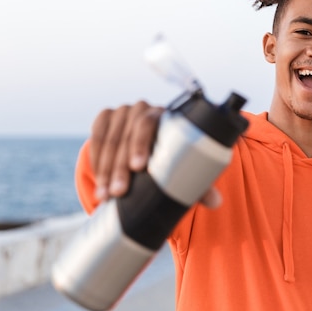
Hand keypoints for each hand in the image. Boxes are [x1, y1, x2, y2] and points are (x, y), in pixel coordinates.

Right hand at [88, 100, 220, 207]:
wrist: (151, 142)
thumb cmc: (173, 154)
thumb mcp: (184, 165)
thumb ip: (199, 181)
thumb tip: (216, 202)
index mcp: (165, 114)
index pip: (150, 123)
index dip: (141, 144)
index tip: (138, 167)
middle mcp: (142, 108)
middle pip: (126, 134)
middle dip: (119, 166)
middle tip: (118, 193)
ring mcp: (122, 112)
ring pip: (109, 139)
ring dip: (104, 168)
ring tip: (104, 196)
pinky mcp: (104, 118)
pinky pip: (96, 136)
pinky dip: (95, 158)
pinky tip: (96, 179)